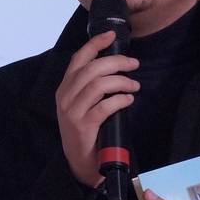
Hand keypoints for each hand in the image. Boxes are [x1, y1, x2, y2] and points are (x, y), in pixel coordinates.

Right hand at [55, 31, 139, 186]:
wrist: (80, 163)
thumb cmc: (86, 131)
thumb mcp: (83, 105)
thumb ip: (91, 87)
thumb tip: (115, 66)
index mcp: (64, 89)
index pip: (78, 60)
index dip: (95, 45)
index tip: (111, 36)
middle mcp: (65, 98)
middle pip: (91, 69)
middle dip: (116, 62)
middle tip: (133, 64)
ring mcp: (72, 112)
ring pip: (97, 85)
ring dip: (120, 81)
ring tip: (134, 84)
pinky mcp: (83, 127)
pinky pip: (104, 107)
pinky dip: (119, 100)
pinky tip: (128, 99)